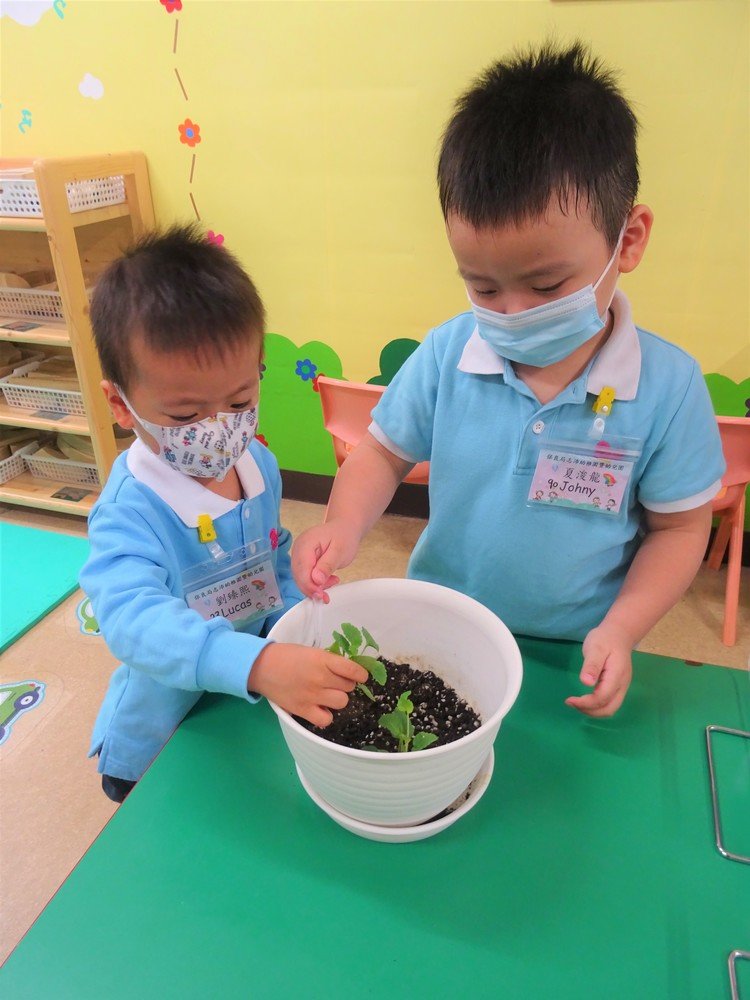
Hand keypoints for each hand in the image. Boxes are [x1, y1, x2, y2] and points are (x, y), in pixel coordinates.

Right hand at [249, 642, 367, 727]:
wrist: (261, 667)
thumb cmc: (287, 656)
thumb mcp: (311, 651)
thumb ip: (329, 661)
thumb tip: (348, 671)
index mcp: (323, 660)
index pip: (353, 670)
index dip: (360, 674)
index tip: (360, 676)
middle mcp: (320, 678)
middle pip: (349, 687)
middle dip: (345, 685)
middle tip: (335, 683)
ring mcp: (312, 695)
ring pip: (341, 702)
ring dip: (337, 698)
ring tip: (327, 695)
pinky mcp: (302, 710)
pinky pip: (325, 719)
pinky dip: (325, 715)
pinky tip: (320, 708)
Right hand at [291, 520, 360, 599]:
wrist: (344, 528)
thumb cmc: (344, 536)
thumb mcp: (340, 551)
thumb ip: (327, 565)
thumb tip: (316, 580)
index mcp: (306, 543)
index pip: (302, 569)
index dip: (310, 585)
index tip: (321, 595)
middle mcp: (298, 549)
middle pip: (299, 575)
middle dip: (312, 588)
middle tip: (327, 595)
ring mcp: (298, 555)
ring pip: (301, 578)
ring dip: (315, 586)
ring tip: (333, 581)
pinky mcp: (302, 561)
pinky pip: (305, 576)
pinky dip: (315, 582)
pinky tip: (328, 580)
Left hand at [565, 624, 633, 716]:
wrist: (619, 634)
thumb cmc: (605, 639)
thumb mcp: (595, 648)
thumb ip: (591, 665)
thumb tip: (586, 683)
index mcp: (616, 676)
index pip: (602, 698)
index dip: (586, 703)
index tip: (570, 700)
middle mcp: (622, 685)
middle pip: (609, 709)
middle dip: (589, 711)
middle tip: (572, 703)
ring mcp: (622, 687)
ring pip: (610, 708)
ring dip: (593, 710)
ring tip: (577, 703)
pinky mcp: (618, 687)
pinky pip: (609, 702)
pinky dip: (597, 706)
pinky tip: (586, 700)